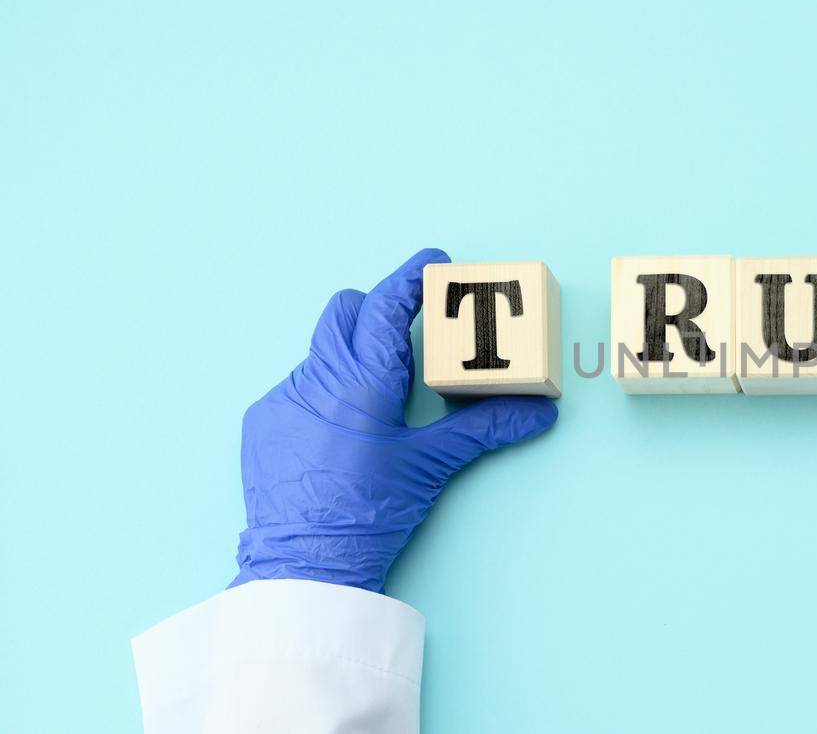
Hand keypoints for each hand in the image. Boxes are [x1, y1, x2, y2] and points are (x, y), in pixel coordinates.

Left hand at [231, 249, 557, 592]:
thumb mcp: (431, 466)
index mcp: (362, 382)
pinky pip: (300, 386)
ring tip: (382, 392)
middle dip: (378, 308)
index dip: (413, 278)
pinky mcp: (264, 422)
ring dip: (353, 355)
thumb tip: (538, 411)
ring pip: (323, 351)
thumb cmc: (370, 514)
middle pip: (345, 311)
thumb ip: (484, 428)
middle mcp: (316, 379)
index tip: (434, 263)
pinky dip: (327, 391)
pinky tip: (346, 428)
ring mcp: (284, 398)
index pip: (388, 306)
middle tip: (409, 324)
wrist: (305, 566)